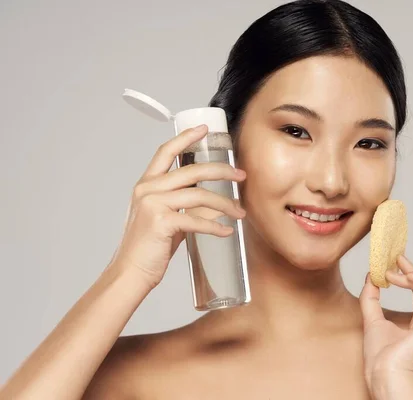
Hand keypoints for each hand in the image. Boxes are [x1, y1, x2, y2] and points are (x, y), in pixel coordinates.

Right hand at [108, 125, 246, 288]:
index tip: (204, 130)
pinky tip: (227, 231)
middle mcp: (148, 189)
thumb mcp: (165, 218)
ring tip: (240, 213)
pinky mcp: (161, 222)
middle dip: (221, 171)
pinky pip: (197, 220)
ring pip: (199, 195)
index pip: (166, 152)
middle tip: (240, 176)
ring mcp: (153, 204)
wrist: (131, 272)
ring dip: (225, 204)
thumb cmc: (149, 247)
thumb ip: (183, 205)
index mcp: (146, 184)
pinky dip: (216, 227)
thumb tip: (215, 202)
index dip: (186, 137)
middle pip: (192, 170)